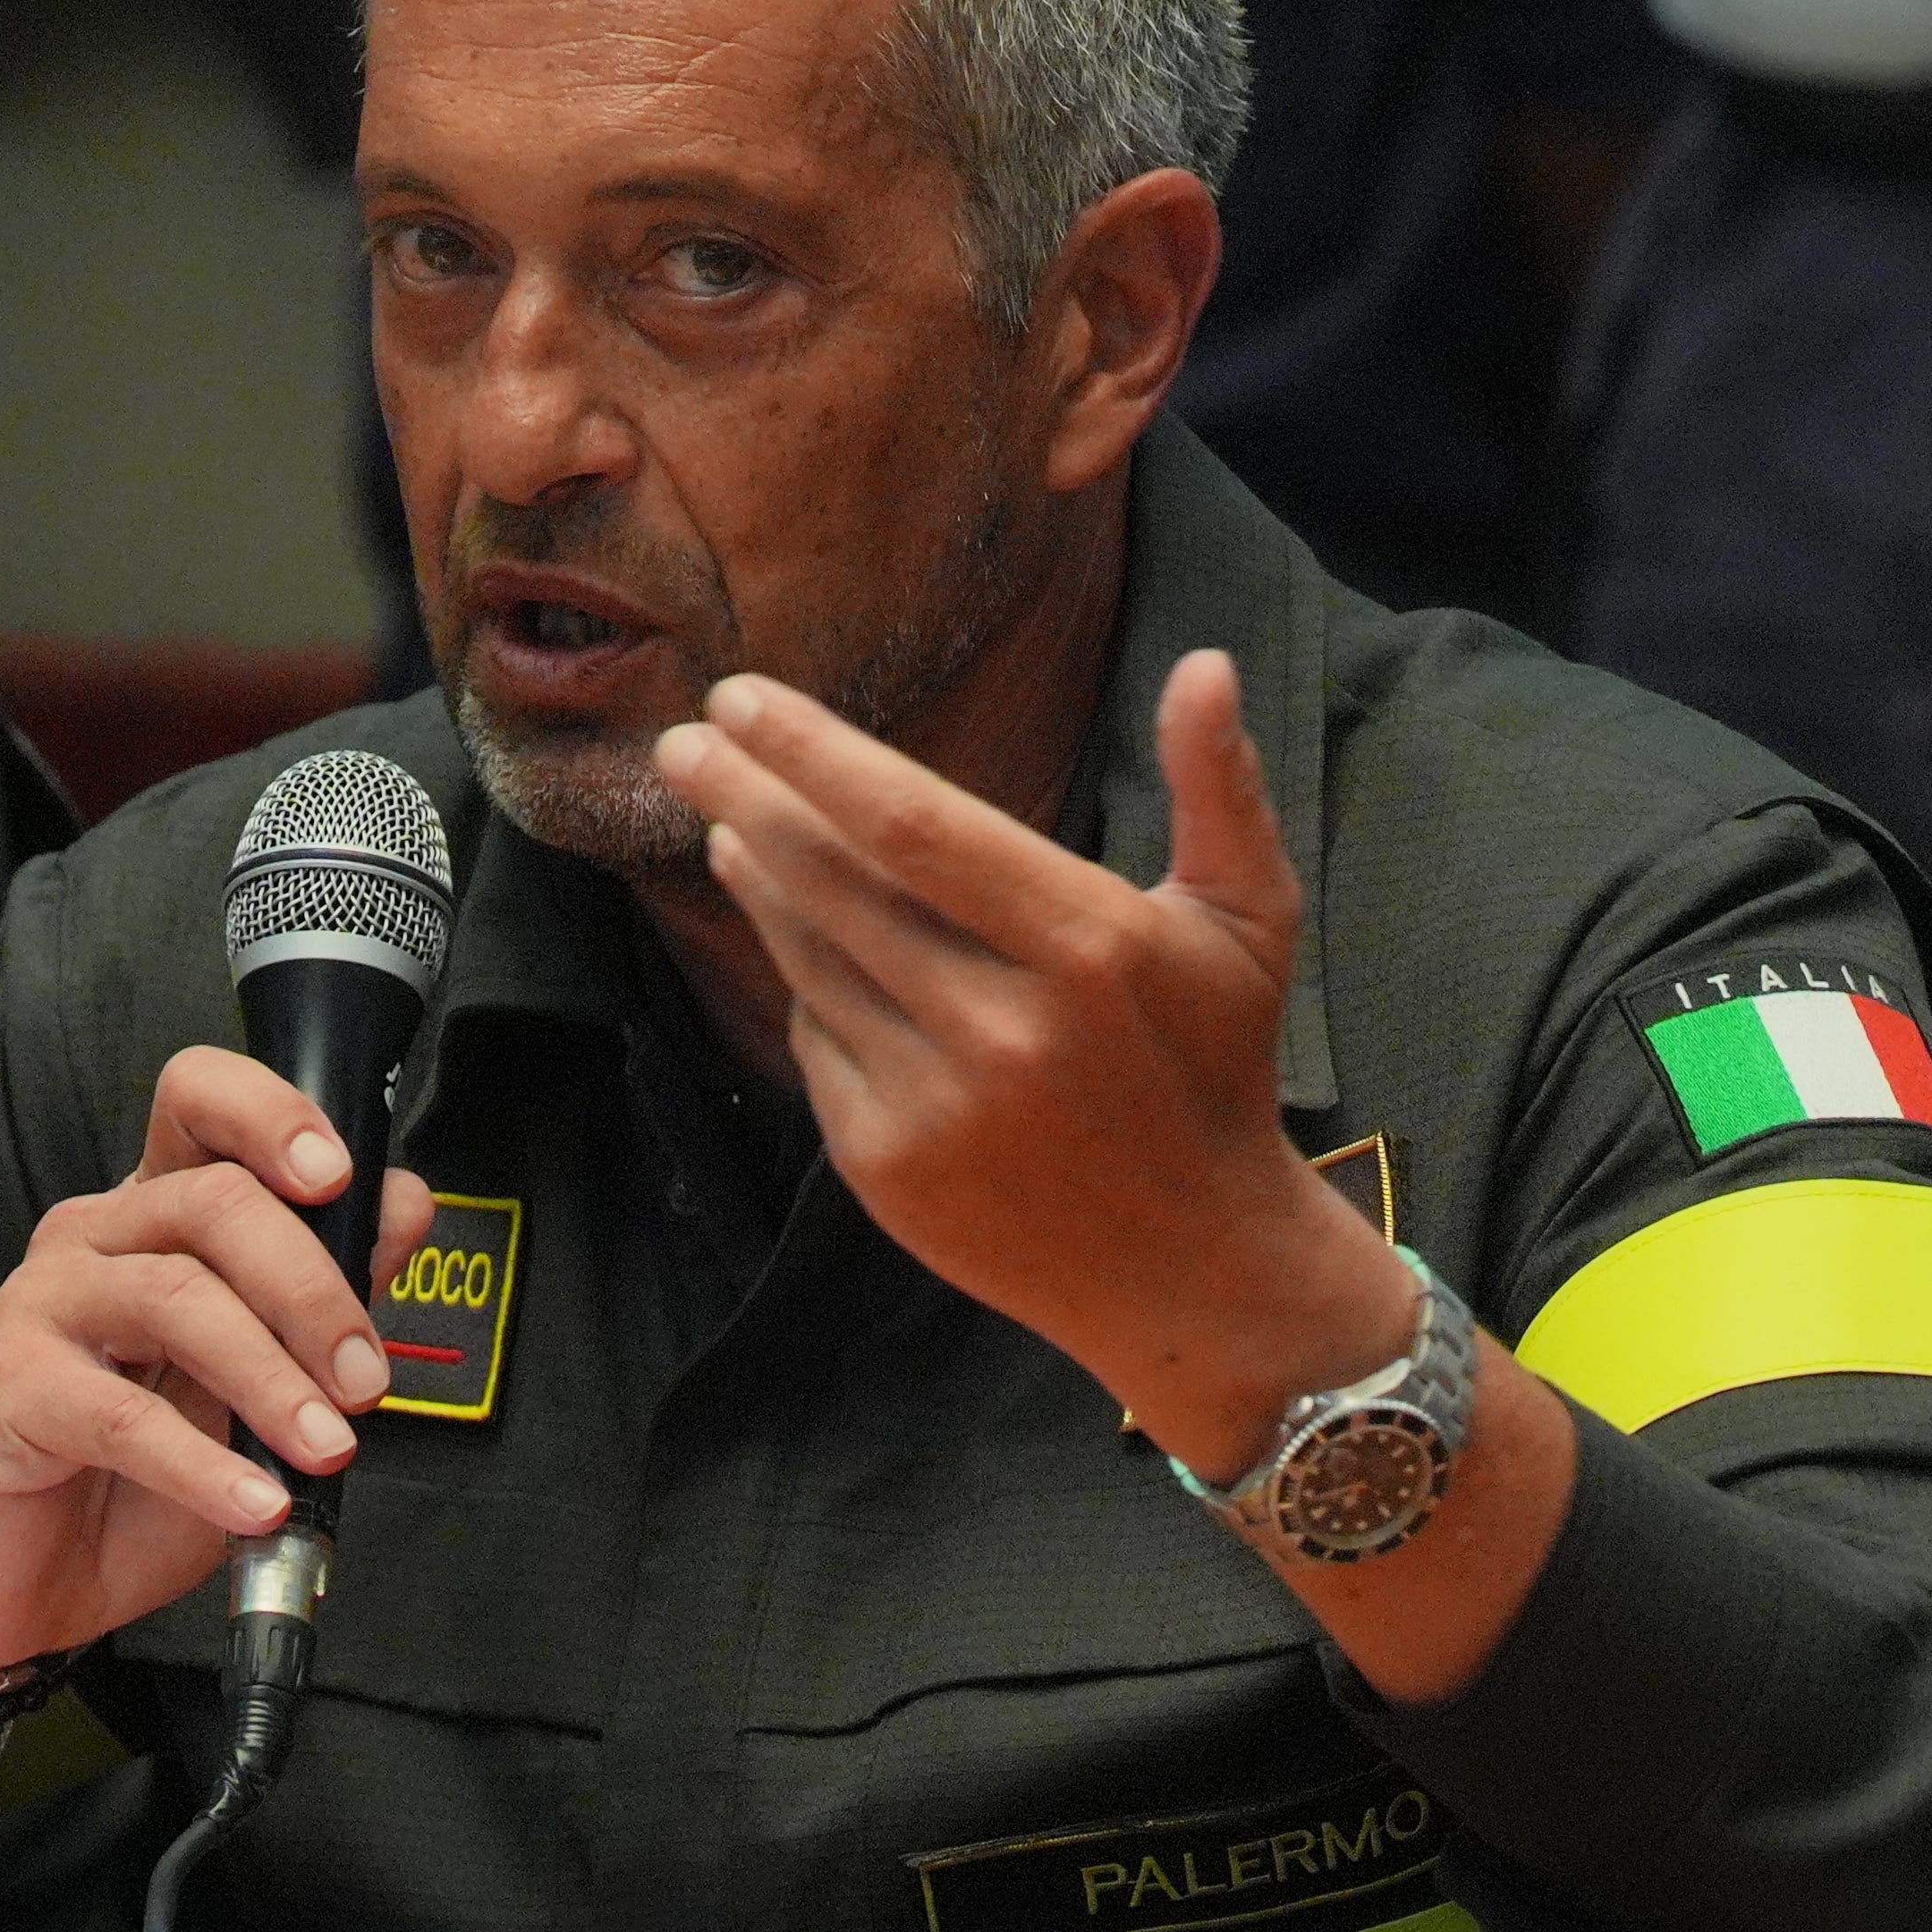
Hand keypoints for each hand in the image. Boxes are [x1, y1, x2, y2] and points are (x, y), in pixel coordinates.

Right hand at [0, 1047, 431, 1674]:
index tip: (337, 1177)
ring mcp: (42, 1307)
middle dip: (311, 1289)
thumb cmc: (125, 1483)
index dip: (270, 1115)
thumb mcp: (250, 1391)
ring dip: (273, 1378)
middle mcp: (93, 1240)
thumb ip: (322, 1298)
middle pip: (211, 1200)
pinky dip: (204, 1465)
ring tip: (324, 1448)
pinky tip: (253, 1504)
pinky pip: (123, 1415)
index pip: (197, 1104)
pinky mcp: (10, 1390)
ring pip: (176, 1295)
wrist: (13, 1585)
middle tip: (363, 1379)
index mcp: (151, 1219)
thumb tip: (403, 1208)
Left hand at [652, 653, 1415, 1468]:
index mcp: (1088, 947)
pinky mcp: (886, 1166)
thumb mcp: (1248, 923)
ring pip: (813, 959)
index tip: (741, 697)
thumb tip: (1203, 664)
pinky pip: (819, 1041)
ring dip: (758, 879)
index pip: (915, 826)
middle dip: (747, 799)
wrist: (1190, 1267)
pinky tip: (789, 929)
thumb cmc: (1213, 1068)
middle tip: (683, 742)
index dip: (816, 755)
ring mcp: (936, 1102)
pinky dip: (801, 979)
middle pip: (835, 884)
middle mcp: (1003, 1026)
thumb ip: (1220, 788)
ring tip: (724, 819)